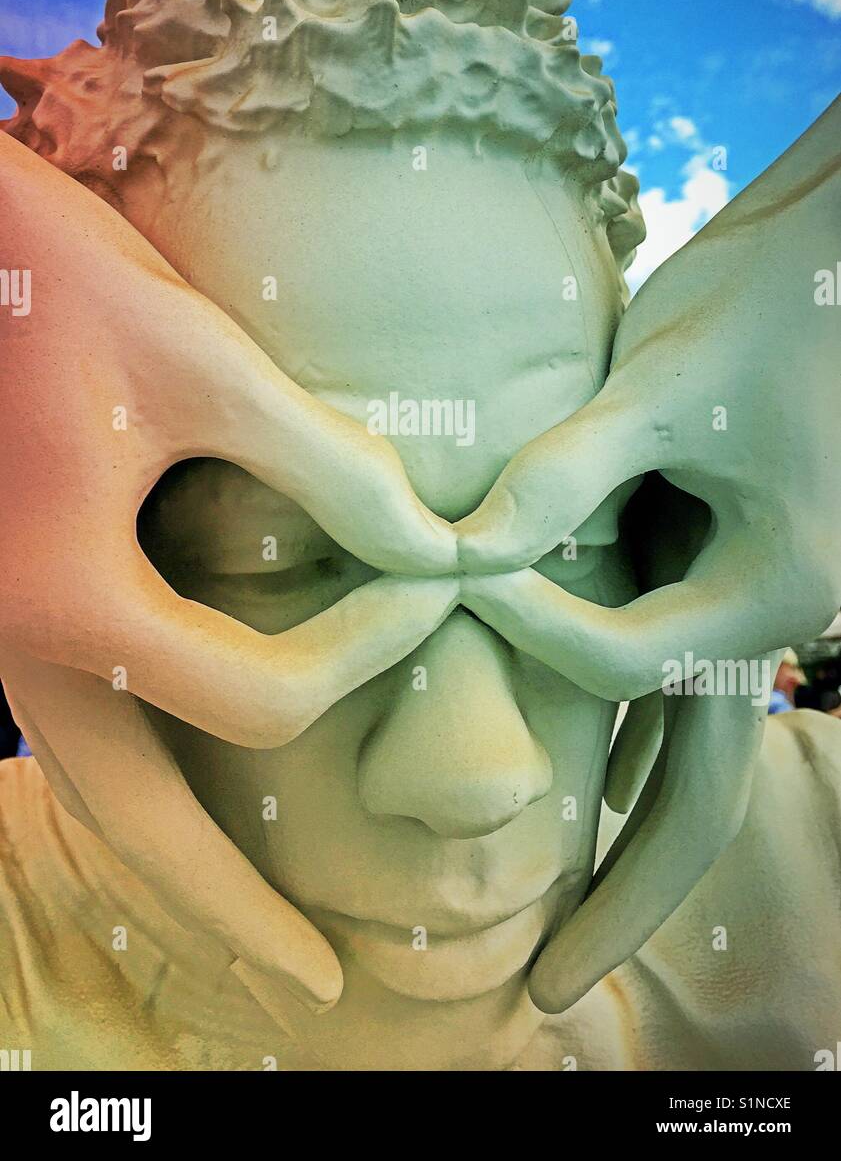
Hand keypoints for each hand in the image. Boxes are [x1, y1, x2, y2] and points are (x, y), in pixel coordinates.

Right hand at [0, 132, 457, 1010]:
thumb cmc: (50, 278)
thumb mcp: (199, 359)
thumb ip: (326, 465)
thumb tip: (434, 544)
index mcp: (68, 610)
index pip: (261, 697)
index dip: (369, 655)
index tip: (434, 585)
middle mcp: (18, 656)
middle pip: (136, 834)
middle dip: (232, 914)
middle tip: (320, 985)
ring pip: (92, 805)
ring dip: (177, 878)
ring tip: (255, 940)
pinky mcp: (6, 611)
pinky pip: (76, 744)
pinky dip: (137, 797)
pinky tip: (188, 798)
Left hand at [457, 96, 840, 1010]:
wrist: (840, 253)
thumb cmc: (766, 304)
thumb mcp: (662, 386)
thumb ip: (564, 478)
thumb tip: (456, 556)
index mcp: (768, 586)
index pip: (616, 655)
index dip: (519, 624)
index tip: (443, 577)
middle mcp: (774, 622)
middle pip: (701, 794)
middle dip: (626, 896)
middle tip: (550, 991)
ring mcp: (761, 610)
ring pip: (700, 760)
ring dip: (633, 844)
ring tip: (571, 930)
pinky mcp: (737, 577)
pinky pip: (694, 698)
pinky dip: (642, 754)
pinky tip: (594, 786)